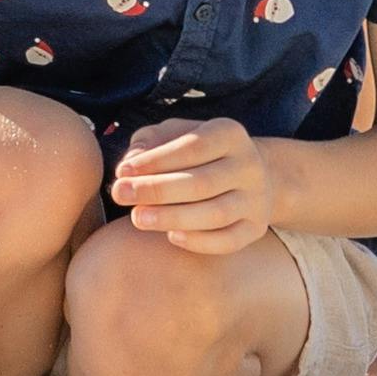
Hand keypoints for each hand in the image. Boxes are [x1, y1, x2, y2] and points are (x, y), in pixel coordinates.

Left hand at [109, 120, 280, 254]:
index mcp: (229, 133)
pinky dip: (200, 242)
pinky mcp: (256, 227)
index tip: (122, 171)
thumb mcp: (172, 134)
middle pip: (203, 182)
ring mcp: (257, 199)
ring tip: (137, 218)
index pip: (192, 146)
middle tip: (120, 195)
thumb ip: (148, 142)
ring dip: (173, 218)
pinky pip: (229, 240)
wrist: (246, 175)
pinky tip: (171, 236)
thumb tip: (128, 166)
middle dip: (157, 190)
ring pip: (216, 214)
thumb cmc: (195, 151)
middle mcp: (249, 165)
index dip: (156, 160)